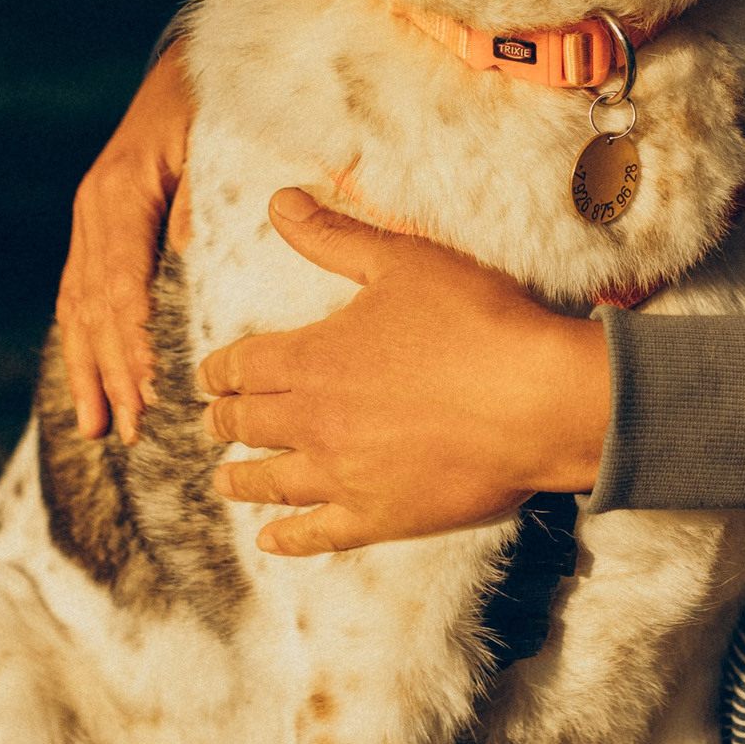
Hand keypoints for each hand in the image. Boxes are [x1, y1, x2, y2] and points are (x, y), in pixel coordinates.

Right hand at [55, 43, 194, 442]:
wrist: (187, 64)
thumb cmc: (212, 102)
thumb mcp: (212, 137)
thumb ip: (201, 196)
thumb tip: (190, 254)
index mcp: (120, 191)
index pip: (120, 279)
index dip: (131, 337)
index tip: (147, 385)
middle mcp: (94, 210)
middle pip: (95, 306)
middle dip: (111, 371)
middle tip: (130, 428)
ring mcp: (88, 221)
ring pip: (79, 309)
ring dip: (89, 371)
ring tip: (98, 429)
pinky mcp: (95, 231)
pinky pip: (80, 297)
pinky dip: (83, 345)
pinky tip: (88, 388)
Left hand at [200, 190, 611, 556]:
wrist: (536, 400)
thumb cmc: (475, 321)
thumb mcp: (402, 261)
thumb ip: (333, 236)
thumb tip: (277, 202)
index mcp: (311, 358)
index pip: (243, 364)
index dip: (220, 368)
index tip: (209, 374)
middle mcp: (313, 421)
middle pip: (248, 423)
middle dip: (225, 419)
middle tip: (213, 421)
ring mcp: (343, 475)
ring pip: (271, 482)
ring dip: (241, 480)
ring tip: (224, 481)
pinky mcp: (379, 516)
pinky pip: (318, 534)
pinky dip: (288, 539)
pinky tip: (272, 540)